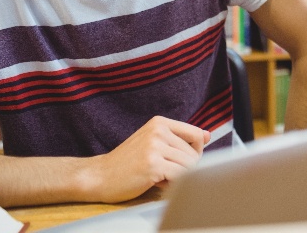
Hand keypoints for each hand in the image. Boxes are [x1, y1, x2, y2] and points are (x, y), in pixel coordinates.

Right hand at [84, 116, 210, 202]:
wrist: (99, 176)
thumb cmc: (127, 163)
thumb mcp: (153, 142)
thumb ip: (179, 139)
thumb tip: (208, 135)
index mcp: (160, 122)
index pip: (197, 134)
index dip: (197, 152)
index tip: (186, 161)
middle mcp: (158, 131)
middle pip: (195, 153)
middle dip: (187, 168)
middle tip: (168, 174)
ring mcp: (155, 147)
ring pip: (189, 165)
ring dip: (180, 177)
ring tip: (162, 178)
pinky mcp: (153, 165)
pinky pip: (180, 176)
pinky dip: (175, 185)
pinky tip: (160, 184)